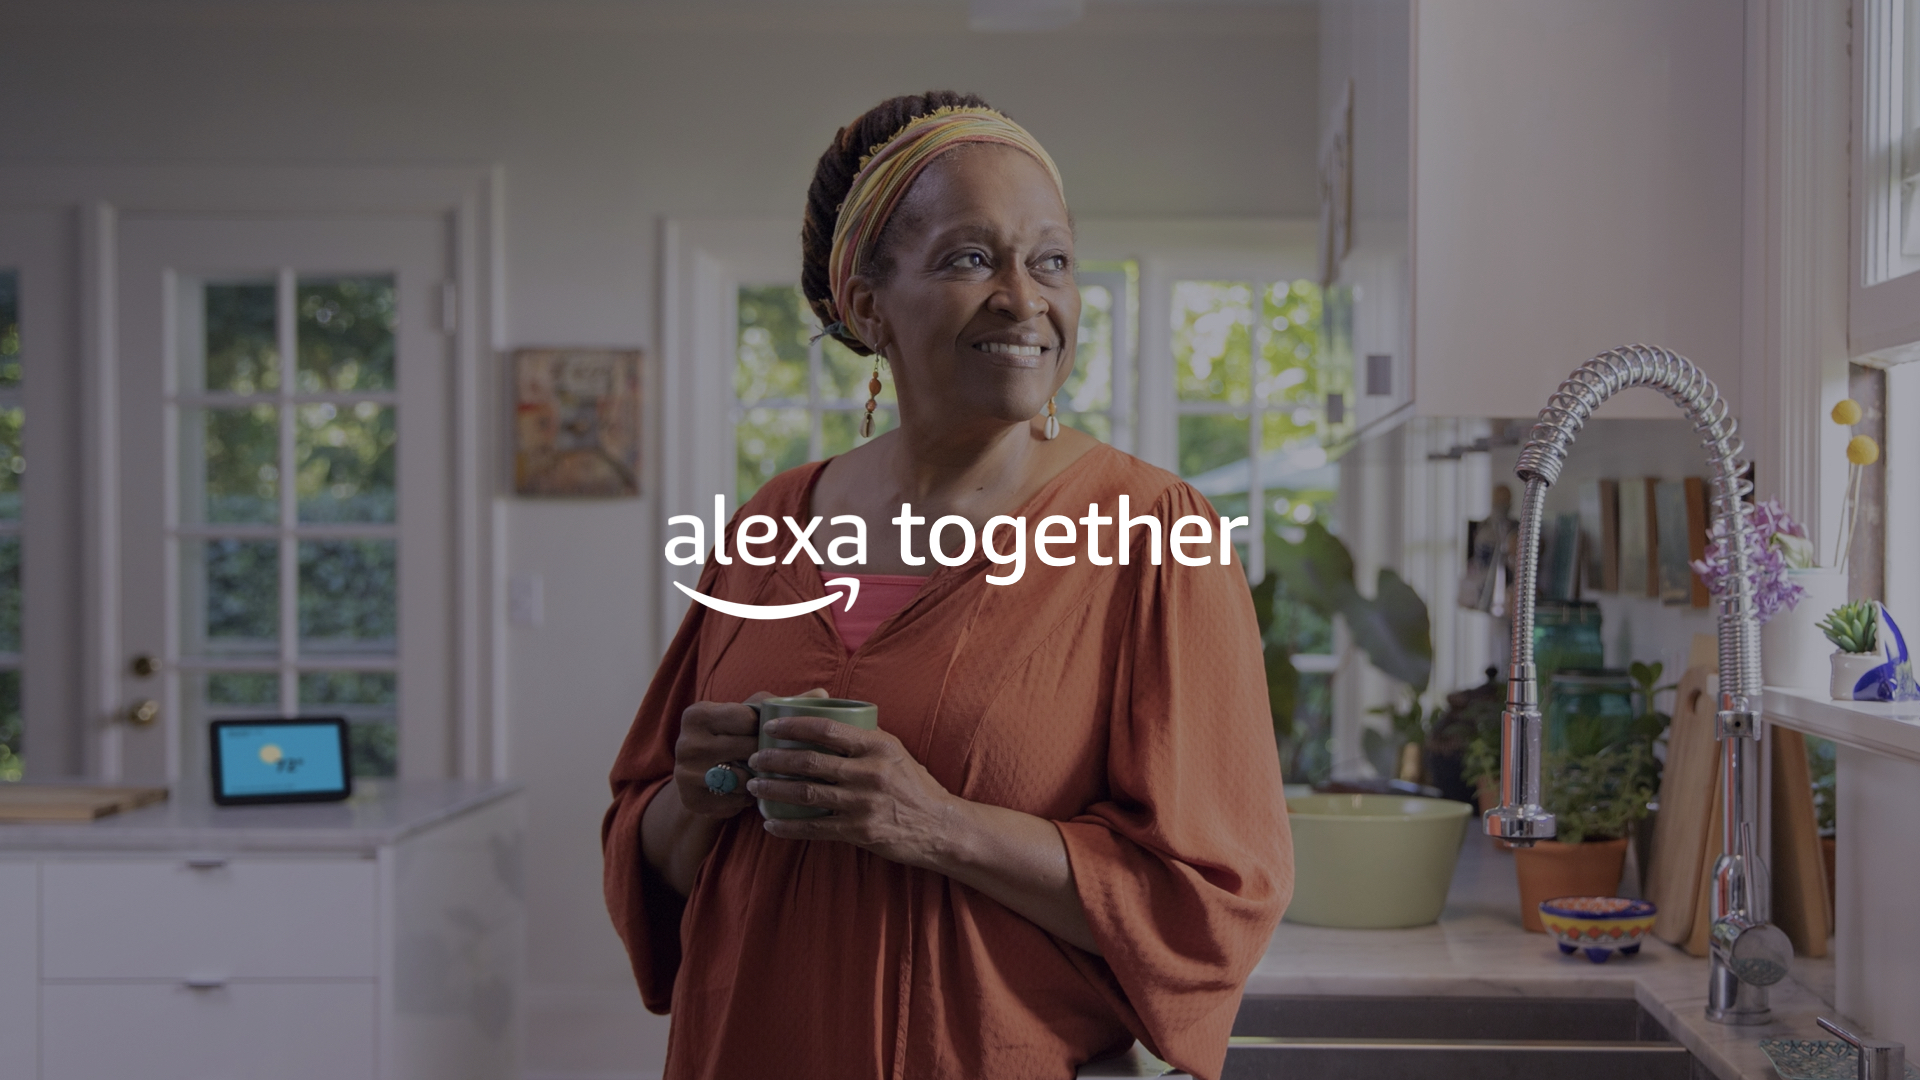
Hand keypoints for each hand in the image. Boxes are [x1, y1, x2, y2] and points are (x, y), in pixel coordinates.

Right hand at [673, 688, 826, 818]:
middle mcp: (686, 742)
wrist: (698, 781)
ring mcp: (685, 773)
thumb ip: (780, 705)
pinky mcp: (691, 800)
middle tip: (779, 760)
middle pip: (746, 748)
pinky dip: (747, 800)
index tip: (773, 735)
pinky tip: (750, 795)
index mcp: (697, 714)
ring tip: (764, 777)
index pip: (746, 718)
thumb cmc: (732, 740)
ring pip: (742, 778)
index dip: (765, 728)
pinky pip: (734, 800)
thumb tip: (823, 692)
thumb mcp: (748, 719)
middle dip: (767, 756)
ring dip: (759, 781)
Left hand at [746, 714, 959, 868]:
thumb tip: (824, 717)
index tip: (770, 728)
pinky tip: (770, 824)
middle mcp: (870, 772)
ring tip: (754, 786)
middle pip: (809, 762)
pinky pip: (815, 828)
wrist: (939, 827)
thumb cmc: (913, 785)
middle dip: (774, 759)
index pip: (826, 729)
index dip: (793, 726)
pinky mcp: (860, 831)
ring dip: (774, 790)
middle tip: (754, 758)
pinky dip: (788, 826)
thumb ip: (863, 737)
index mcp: (877, 745)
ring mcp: (864, 803)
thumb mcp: (894, 751)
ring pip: (806, 794)